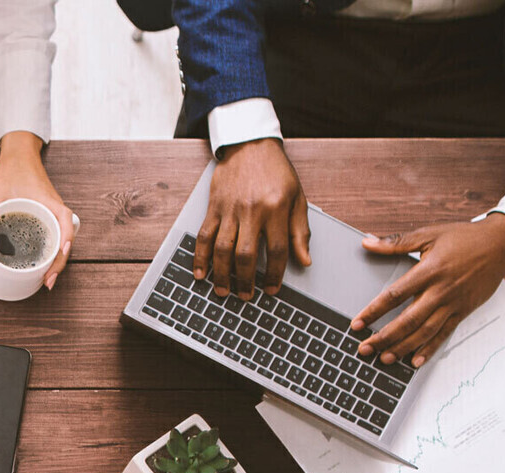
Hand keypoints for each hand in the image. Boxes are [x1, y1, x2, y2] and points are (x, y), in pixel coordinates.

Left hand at [0, 132, 75, 290]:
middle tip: (47, 281)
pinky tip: (44, 265)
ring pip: (63, 240)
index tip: (61, 253)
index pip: (65, 220)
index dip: (66, 238)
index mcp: (48, 201)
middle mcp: (55, 209)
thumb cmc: (13, 170)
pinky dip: (53, 252)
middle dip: (59, 263)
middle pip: (66, 239)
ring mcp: (54, 213)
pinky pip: (56, 236)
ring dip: (57, 261)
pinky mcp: (49, 216)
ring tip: (46, 278)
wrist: (20, 156)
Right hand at [195, 138, 310, 298]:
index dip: (275, 274)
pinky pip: (204, 236)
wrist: (250, 145)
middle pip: (246, 255)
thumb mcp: (297, 198)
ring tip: (223, 291)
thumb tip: (304, 260)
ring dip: (221, 274)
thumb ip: (300, 231)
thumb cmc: (276, 172)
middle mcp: (251, 211)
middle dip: (245, 280)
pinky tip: (200, 273)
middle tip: (246, 296)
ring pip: (222, 249)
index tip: (272, 289)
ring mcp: (229, 210)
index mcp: (275, 209)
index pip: (277, 250)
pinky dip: (199, 257)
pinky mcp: (214, 208)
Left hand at [351, 214, 504, 366]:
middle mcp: (440, 291)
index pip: (395, 295)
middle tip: (365, 349)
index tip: (357, 323)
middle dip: (384, 337)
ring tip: (385, 358)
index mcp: (429, 271)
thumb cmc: (464, 237)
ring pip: (425, 331)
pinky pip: (444, 334)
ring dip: (403, 347)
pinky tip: (415, 360)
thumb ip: (396, 242)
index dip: (374, 310)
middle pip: (408, 320)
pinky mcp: (463, 311)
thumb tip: (367, 242)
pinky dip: (429, 349)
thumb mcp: (429, 234)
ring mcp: (453, 303)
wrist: (500, 244)